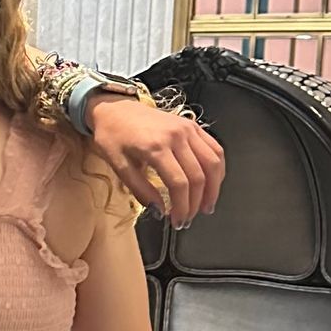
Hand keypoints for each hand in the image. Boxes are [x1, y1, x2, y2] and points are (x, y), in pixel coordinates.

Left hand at [88, 96, 224, 225]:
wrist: (114, 108)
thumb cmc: (112, 136)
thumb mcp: (119, 166)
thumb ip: (141, 190)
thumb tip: (160, 211)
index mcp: (156, 147)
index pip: (179, 183)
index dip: (182, 207)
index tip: (177, 221)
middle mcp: (176, 136)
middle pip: (198, 176)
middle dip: (196, 203)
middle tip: (189, 218)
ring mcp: (187, 128)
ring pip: (213, 162)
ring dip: (214, 188)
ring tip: (206, 205)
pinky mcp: (192, 125)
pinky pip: (214, 148)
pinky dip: (217, 168)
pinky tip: (212, 182)